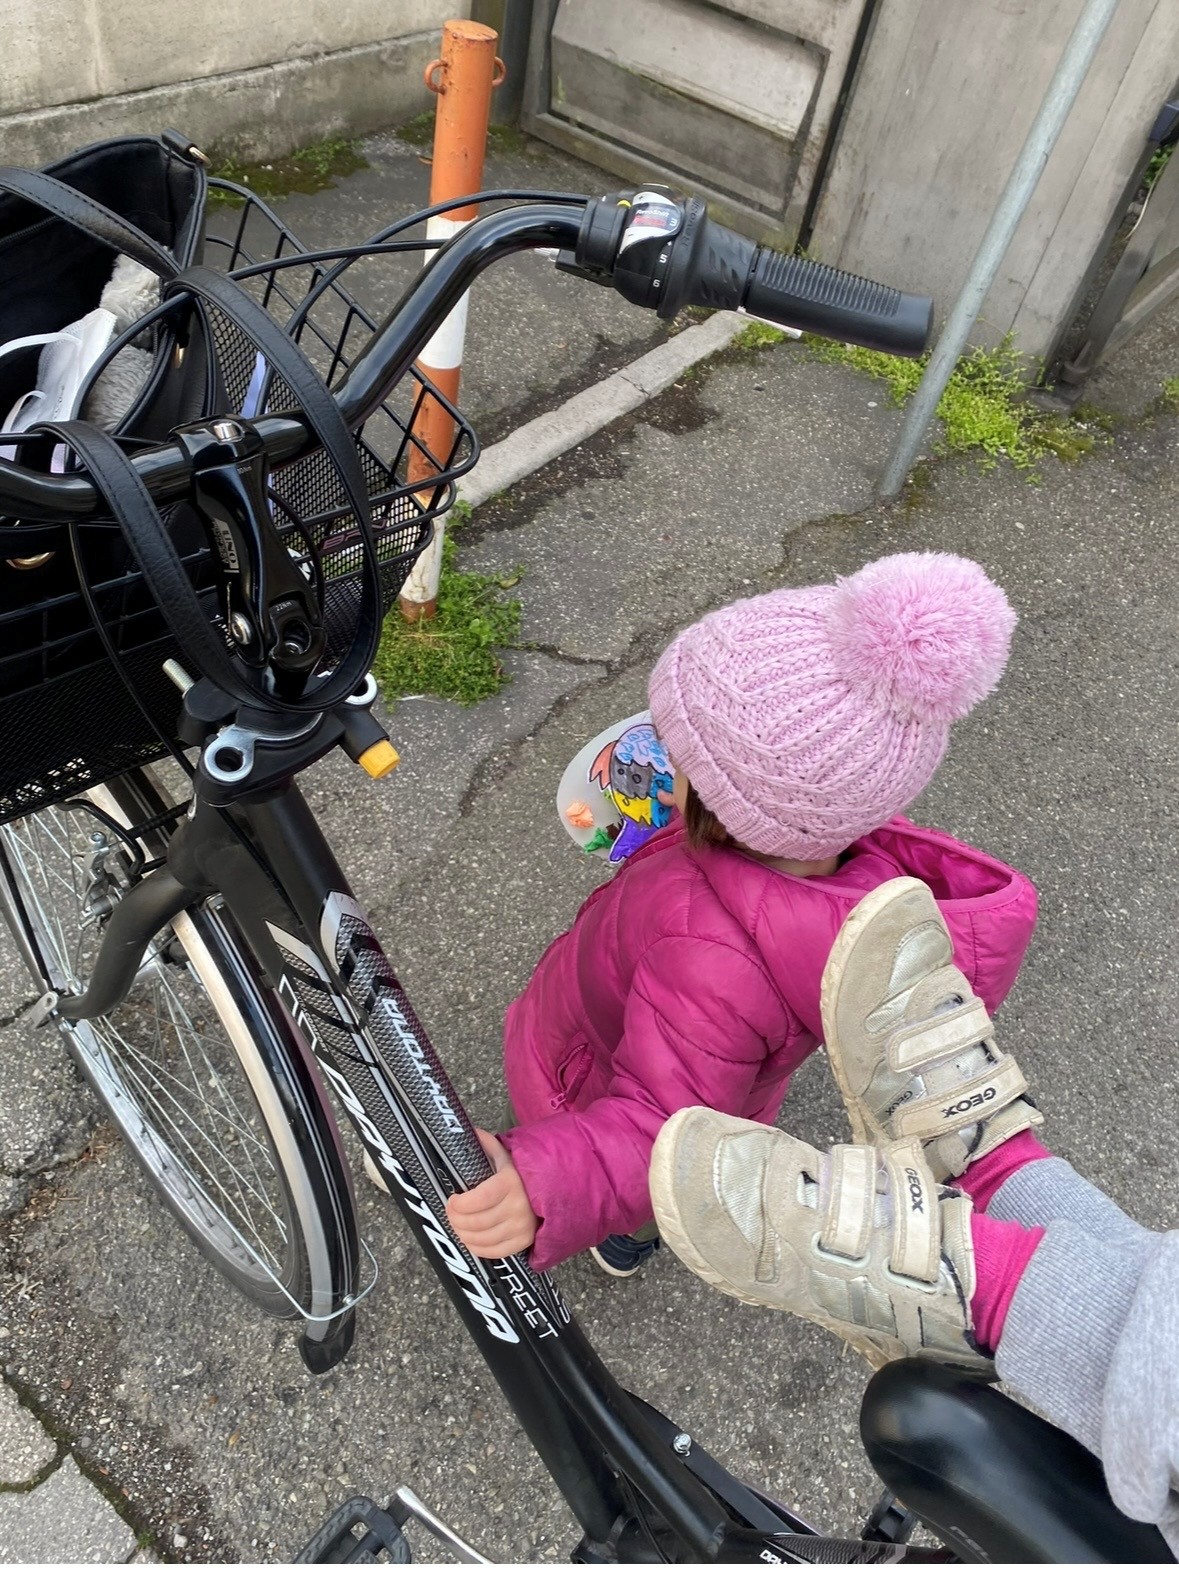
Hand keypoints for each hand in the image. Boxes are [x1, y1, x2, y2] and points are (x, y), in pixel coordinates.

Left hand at [446, 1129, 538, 1258]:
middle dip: (456, 1219)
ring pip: (483, 1239)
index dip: (460, 1204)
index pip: (479, 1199)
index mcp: (511, 1182)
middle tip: (450, 1212)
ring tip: (458, 1224)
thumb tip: (465, 1131)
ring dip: (463, 1234)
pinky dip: (477, 1248)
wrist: (554, 1187)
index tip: (452, 1199)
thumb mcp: (506, 1153)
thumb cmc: (522, 1171)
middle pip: (477, 1222)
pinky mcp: (524, 1241)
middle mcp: (518, 1207)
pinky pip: (495, 1252)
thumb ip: (485, 1143)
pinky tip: (470, 1238)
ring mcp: (522, 1227)